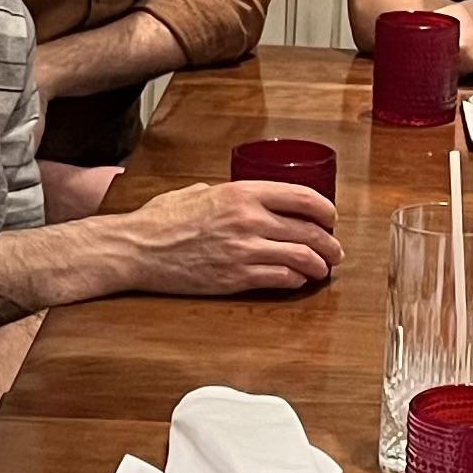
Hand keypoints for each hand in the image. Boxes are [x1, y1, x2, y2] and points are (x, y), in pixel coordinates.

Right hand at [130, 179, 342, 294]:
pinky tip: (296, 279)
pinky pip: (280, 278)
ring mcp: (244, 251)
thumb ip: (227, 193)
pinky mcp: (236, 277)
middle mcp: (249, 220)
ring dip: (319, 265)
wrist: (137, 249)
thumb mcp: (198, 192)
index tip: (331, 218)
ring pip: (302, 258)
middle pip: (309, 231)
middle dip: (330, 243)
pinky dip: (295, 280)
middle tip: (335, 250)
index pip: (303, 197)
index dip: (326, 210)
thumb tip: (244, 198)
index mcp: (242, 193)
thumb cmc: (161, 220)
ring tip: (322, 269)